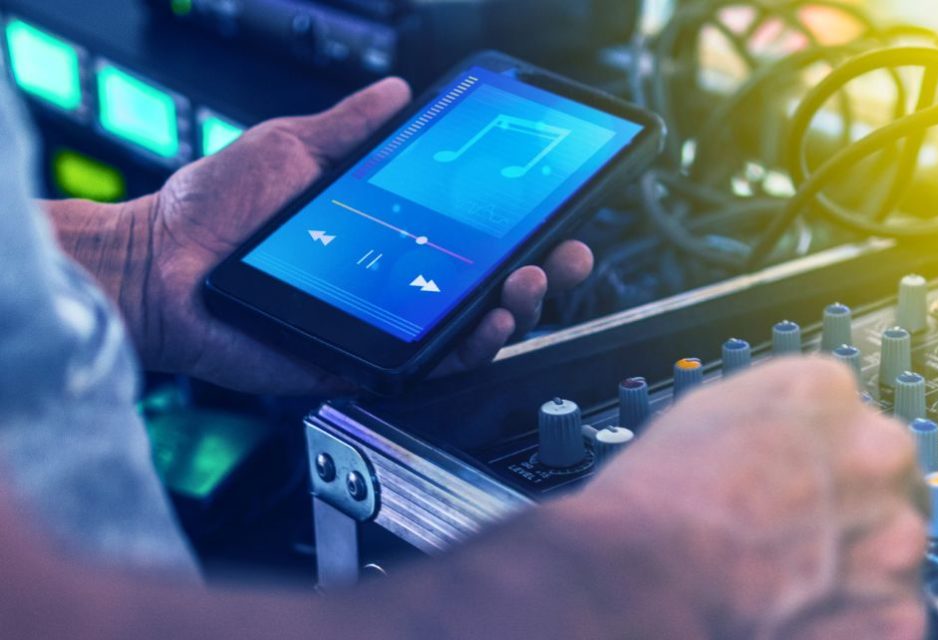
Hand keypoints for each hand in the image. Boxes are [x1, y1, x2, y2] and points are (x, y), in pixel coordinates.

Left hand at [112, 79, 591, 393]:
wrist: (158, 266)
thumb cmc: (213, 212)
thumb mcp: (291, 149)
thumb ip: (349, 128)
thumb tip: (398, 94)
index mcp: (389, 237)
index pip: (474, 236)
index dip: (522, 226)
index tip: (557, 206)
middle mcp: (396, 285)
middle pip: (489, 286)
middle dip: (543, 271)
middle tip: (564, 252)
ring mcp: (382, 326)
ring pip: (470, 330)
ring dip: (515, 308)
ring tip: (528, 281)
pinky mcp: (360, 362)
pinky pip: (426, 364)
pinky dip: (464, 347)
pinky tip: (484, 321)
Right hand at [554, 357, 926, 638]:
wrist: (646, 581)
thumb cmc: (655, 505)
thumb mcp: (706, 415)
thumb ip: (776, 417)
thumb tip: (791, 434)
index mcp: (827, 394)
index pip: (857, 421)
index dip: (829, 463)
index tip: (809, 487)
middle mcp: (876, 453)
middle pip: (889, 481)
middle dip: (854, 512)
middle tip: (799, 541)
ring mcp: (895, 536)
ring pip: (894, 553)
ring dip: (858, 570)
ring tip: (792, 585)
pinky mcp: (897, 612)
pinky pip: (892, 616)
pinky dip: (858, 625)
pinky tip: (803, 616)